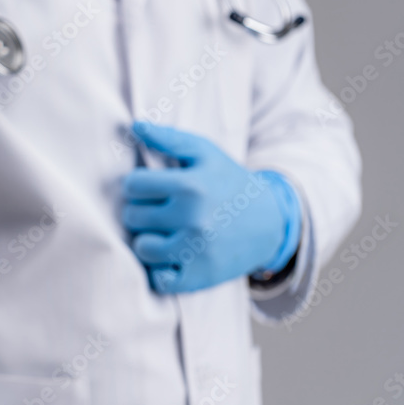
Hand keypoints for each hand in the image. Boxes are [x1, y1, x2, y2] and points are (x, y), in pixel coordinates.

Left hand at [122, 122, 299, 293]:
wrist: (271, 223)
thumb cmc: (229, 182)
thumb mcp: (205, 153)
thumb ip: (168, 138)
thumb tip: (135, 125)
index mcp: (191, 187)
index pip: (132, 186)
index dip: (137, 185)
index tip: (149, 187)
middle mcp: (193, 221)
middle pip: (133, 217)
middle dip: (142, 211)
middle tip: (160, 210)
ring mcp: (195, 252)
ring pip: (141, 248)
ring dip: (147, 240)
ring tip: (163, 232)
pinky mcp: (199, 278)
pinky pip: (157, 279)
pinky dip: (159, 270)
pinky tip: (171, 256)